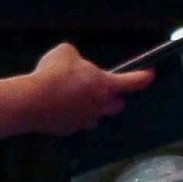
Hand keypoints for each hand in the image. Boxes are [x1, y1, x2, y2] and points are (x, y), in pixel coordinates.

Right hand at [11, 40, 152, 132]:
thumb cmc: (53, 73)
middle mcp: (100, 106)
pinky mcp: (70, 130)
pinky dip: (72, 114)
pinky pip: (76, 121)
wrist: (32, 100)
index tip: (150, 74)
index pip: (132, 81)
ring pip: (96, 115)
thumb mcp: (66, 51)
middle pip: (117, 104)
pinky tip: (58, 105)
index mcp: (104, 85)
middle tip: (101, 87)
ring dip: (92, 106)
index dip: (143, 77)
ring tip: (74, 96)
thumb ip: (76, 57)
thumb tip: (74, 64)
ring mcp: (85, 120)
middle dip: (114, 97)